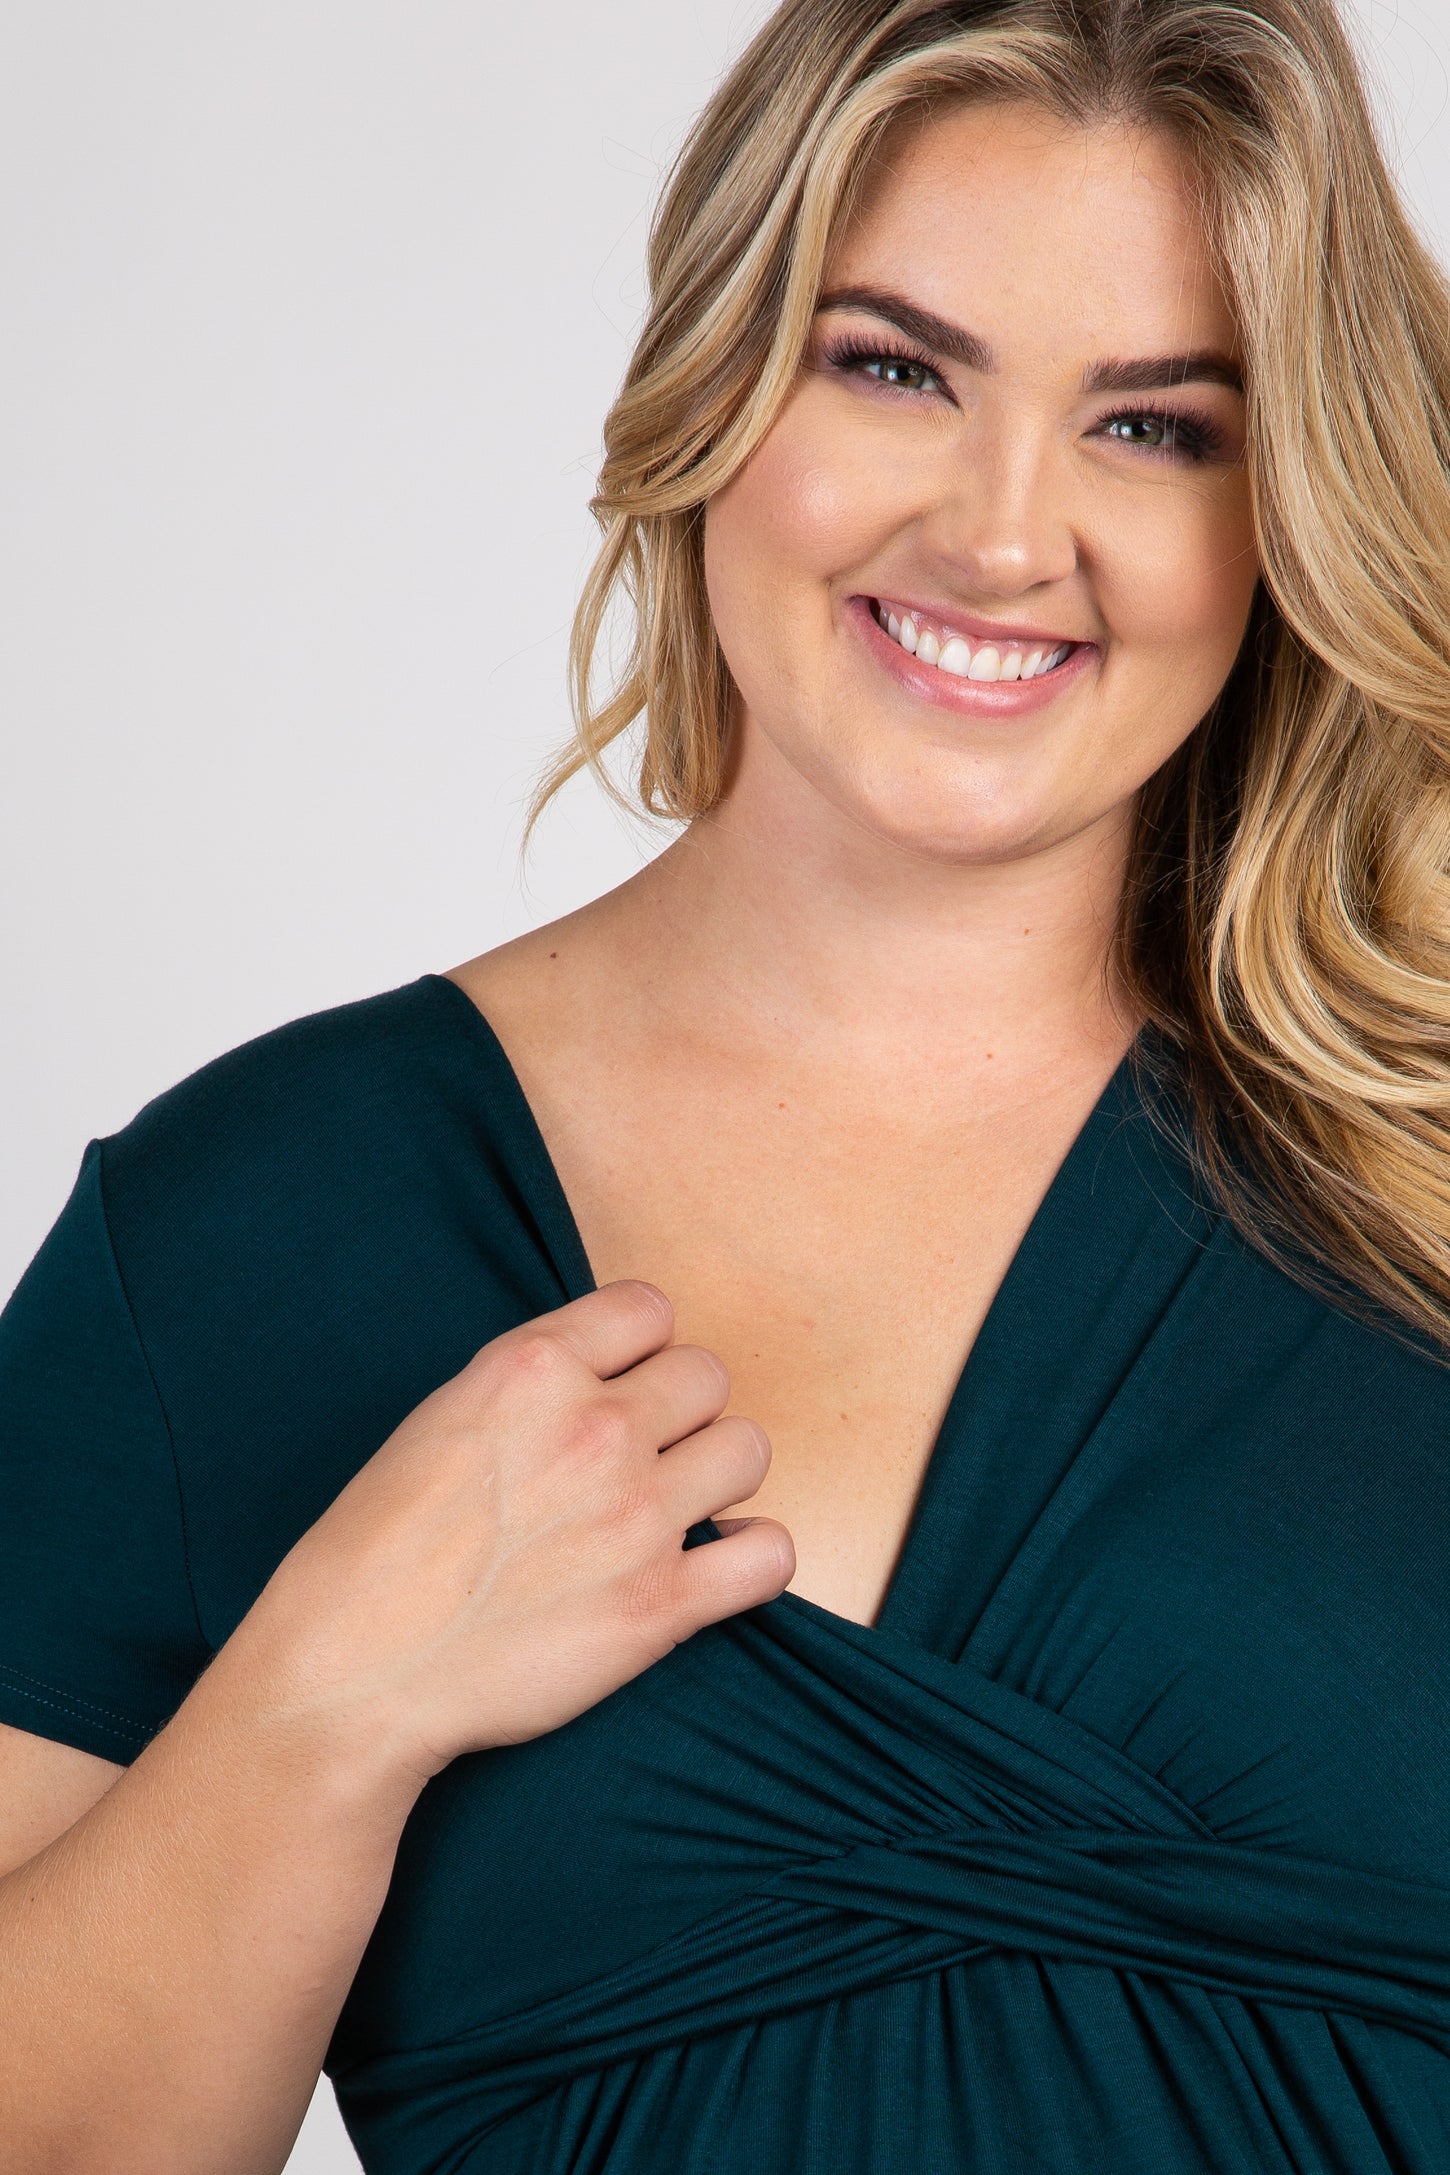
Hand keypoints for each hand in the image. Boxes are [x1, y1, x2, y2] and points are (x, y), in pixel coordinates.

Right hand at [230, 1281, 793, 1787]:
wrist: (352, 1674)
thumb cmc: (374, 1554)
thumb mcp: (442, 1420)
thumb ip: (531, 1388)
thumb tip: (599, 1380)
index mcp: (532, 1368)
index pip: (648, 1307)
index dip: (640, 1349)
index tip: (621, 1386)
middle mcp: (595, 1428)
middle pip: (709, 1375)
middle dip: (683, 1413)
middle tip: (644, 1460)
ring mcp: (636, 1516)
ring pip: (748, 1450)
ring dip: (719, 1478)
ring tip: (678, 1511)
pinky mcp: (661, 1605)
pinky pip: (770, 1554)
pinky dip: (753, 1561)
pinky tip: (714, 1572)